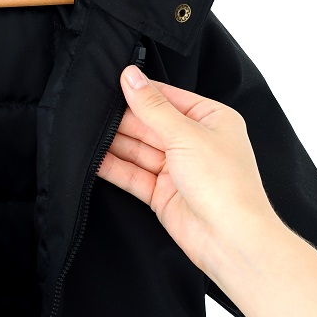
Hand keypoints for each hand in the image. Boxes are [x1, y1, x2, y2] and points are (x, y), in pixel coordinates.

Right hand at [99, 64, 278, 276]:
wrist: (231, 240)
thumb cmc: (224, 183)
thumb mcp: (185, 134)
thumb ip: (152, 106)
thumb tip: (131, 76)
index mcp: (211, 119)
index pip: (168, 97)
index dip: (140, 91)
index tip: (110, 81)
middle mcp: (194, 142)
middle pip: (150, 123)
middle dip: (123, 118)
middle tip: (91, 108)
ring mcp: (177, 168)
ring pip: (138, 149)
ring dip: (114, 142)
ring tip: (86, 131)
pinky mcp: (162, 193)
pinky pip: (133, 174)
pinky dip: (114, 167)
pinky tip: (93, 158)